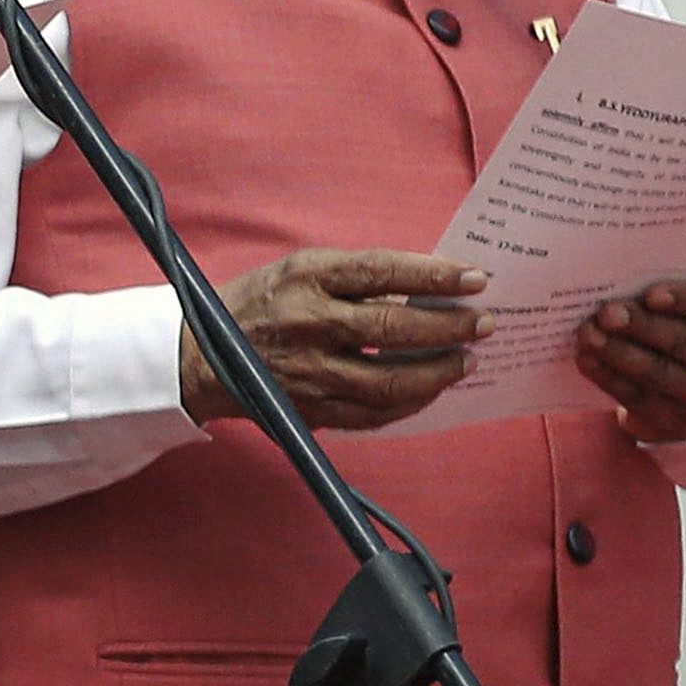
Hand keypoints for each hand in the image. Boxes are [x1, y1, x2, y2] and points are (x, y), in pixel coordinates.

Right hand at [180, 248, 488, 433]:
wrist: (200, 356)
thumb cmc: (262, 303)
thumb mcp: (301, 271)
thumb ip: (359, 279)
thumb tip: (427, 292)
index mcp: (307, 278)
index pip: (382, 271)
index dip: (433, 275)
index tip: (475, 277)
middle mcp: (308, 324)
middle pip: (393, 329)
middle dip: (449, 327)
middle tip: (484, 324)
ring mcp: (309, 372)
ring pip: (390, 381)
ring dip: (438, 372)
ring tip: (465, 361)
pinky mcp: (311, 409)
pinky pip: (374, 414)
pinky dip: (410, 402)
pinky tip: (431, 389)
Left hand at [576, 278, 685, 442]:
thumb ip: (677, 291)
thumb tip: (628, 284)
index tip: (651, 294)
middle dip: (643, 326)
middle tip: (607, 313)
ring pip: (662, 373)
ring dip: (619, 353)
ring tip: (589, 335)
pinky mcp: (681, 421)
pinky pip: (640, 398)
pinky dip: (610, 377)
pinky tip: (588, 360)